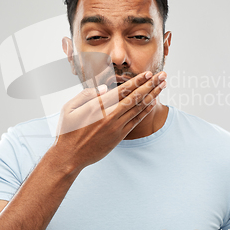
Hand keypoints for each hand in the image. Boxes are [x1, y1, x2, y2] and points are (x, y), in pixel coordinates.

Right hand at [51, 71, 166, 170]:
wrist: (70, 156)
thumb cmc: (67, 130)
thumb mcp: (69, 108)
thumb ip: (86, 94)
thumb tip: (104, 88)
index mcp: (97, 106)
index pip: (123, 90)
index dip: (138, 81)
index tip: (148, 73)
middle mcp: (109, 115)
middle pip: (135, 97)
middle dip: (150, 84)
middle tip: (162, 76)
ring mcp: (116, 127)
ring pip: (138, 108)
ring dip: (152, 96)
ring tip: (162, 86)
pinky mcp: (118, 136)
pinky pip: (136, 121)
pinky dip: (145, 111)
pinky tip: (153, 103)